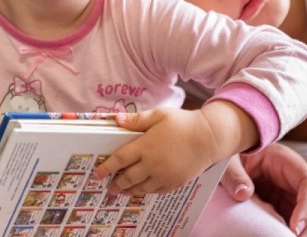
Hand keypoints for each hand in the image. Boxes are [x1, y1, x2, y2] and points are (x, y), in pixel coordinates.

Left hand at [91, 107, 218, 195]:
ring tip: (122, 191)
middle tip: (109, 187)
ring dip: (129, 190)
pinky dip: (146, 191)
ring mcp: (164, 175)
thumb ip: (137, 119)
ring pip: (141, 188)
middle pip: (128, 178)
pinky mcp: (175, 182)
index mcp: (145, 146)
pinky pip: (156, 191)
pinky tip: (142, 190)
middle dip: (116, 183)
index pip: (120, 160)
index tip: (97, 173)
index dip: (106, 167)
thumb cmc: (183, 123)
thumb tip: (116, 119)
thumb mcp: (159, 115)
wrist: (209, 137)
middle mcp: (153, 164)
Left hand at [222, 144, 306, 235]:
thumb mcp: (230, 159)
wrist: (234, 159)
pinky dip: (302, 232)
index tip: (295, 226)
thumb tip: (243, 193)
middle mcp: (297, 178)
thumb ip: (234, 174)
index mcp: (285, 161)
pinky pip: (305, 222)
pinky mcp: (291, 207)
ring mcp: (297, 194)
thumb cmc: (235, 154)